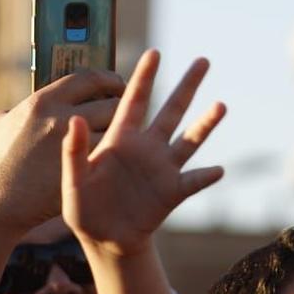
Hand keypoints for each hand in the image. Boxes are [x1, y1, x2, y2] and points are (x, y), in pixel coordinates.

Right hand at [0, 69, 125, 283]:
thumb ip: (14, 112)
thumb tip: (18, 108)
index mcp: (41, 102)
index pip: (87, 79)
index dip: (107, 79)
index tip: (115, 83)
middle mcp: (60, 119)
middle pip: (109, 103)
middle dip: (121, 105)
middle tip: (125, 110)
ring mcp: (74, 147)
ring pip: (115, 130)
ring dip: (122, 131)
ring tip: (123, 135)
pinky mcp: (83, 172)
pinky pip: (109, 156)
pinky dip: (114, 155)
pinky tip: (115, 158)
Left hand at [61, 50, 225, 262]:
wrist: (104, 240)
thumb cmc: (84, 209)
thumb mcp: (73, 182)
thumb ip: (73, 152)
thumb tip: (74, 119)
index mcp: (121, 139)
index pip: (134, 101)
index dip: (144, 77)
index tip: (154, 53)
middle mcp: (147, 148)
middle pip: (171, 111)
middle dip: (187, 86)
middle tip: (204, 60)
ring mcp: (162, 168)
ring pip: (188, 140)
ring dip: (205, 124)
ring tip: (221, 106)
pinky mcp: (172, 192)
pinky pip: (192, 181)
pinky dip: (205, 176)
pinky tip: (218, 170)